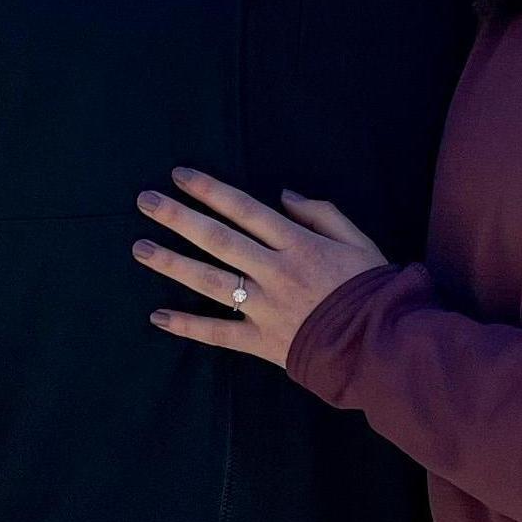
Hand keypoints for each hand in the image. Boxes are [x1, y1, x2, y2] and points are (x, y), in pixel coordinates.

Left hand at [137, 168, 389, 365]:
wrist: (381, 346)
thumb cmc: (372, 288)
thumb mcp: (358, 240)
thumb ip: (322, 213)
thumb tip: (284, 195)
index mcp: (299, 244)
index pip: (245, 209)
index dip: (211, 190)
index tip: (180, 176)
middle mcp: (275, 272)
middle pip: (218, 239)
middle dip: (178, 217)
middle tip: (145, 201)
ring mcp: (265, 308)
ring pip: (210, 281)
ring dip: (172, 264)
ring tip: (140, 248)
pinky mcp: (261, 342)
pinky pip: (218, 333)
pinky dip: (187, 326)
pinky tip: (157, 316)